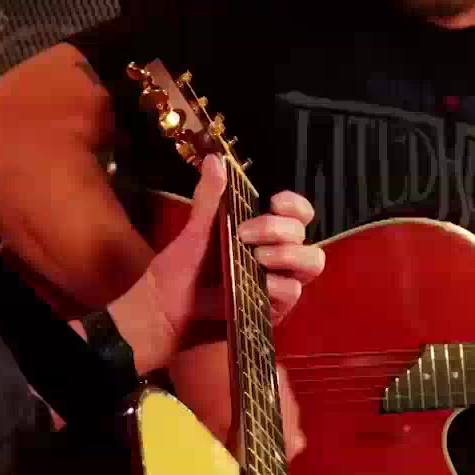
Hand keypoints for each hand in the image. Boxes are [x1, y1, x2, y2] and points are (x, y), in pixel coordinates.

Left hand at [148, 158, 324, 337]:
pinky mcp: (273, 311)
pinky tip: (257, 284)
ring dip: (286, 255)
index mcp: (261, 235)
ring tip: (256, 257)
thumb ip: (208, 199)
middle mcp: (275, 258)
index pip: (298, 215)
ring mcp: (277, 285)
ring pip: (311, 263)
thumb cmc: (178, 273)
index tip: (274, 202)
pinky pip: (293, 292)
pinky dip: (277, 284)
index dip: (295, 205)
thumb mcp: (193, 232)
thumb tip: (215, 160)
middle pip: (304, 235)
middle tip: (243, 234)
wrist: (163, 314)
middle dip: (278, 229)